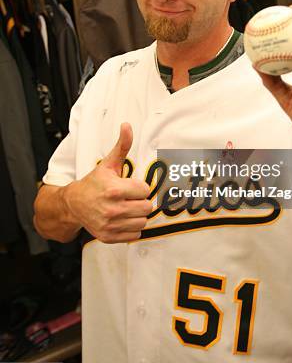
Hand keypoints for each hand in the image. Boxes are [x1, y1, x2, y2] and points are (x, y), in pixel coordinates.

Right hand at [65, 123, 151, 242]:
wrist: (74, 204)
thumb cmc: (94, 183)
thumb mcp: (108, 164)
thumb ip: (121, 146)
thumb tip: (127, 126)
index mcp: (114, 190)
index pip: (145, 190)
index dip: (139, 187)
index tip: (130, 186)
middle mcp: (112, 209)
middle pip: (146, 207)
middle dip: (140, 201)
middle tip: (130, 198)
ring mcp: (110, 225)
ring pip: (142, 221)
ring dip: (137, 215)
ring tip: (127, 207)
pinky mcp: (109, 237)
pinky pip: (135, 234)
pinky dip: (132, 227)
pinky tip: (123, 219)